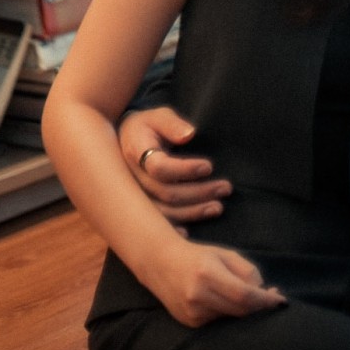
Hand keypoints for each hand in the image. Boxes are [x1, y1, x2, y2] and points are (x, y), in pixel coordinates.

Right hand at [119, 105, 230, 227]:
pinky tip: (191, 233)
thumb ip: (172, 124)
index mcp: (136, 153)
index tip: (209, 166)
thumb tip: (189, 134)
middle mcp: (132, 179)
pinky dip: (174, 229)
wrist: (124, 142)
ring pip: (164, 212)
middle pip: (167, 193)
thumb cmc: (147, 126)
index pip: (160, 168)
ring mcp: (134, 197)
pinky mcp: (139, 209)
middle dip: (199, 192)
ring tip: (218, 206)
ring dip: (194, 212)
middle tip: (226, 188)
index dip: (186, 170)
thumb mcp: (158, 116)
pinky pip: (156, 224)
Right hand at [150, 236, 286, 328]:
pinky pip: (219, 321)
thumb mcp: (224, 254)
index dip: (265, 300)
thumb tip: (264, 292)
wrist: (162, 264)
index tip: (281, 300)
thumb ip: (246, 271)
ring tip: (252, 296)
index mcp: (207, 273)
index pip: (244, 294)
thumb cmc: (199, 256)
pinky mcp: (190, 323)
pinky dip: (230, 313)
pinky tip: (229, 301)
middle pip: (240, 309)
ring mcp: (192, 312)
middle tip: (273, 296)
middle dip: (260, 306)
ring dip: (246, 310)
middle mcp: (198, 295)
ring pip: (231, 317)